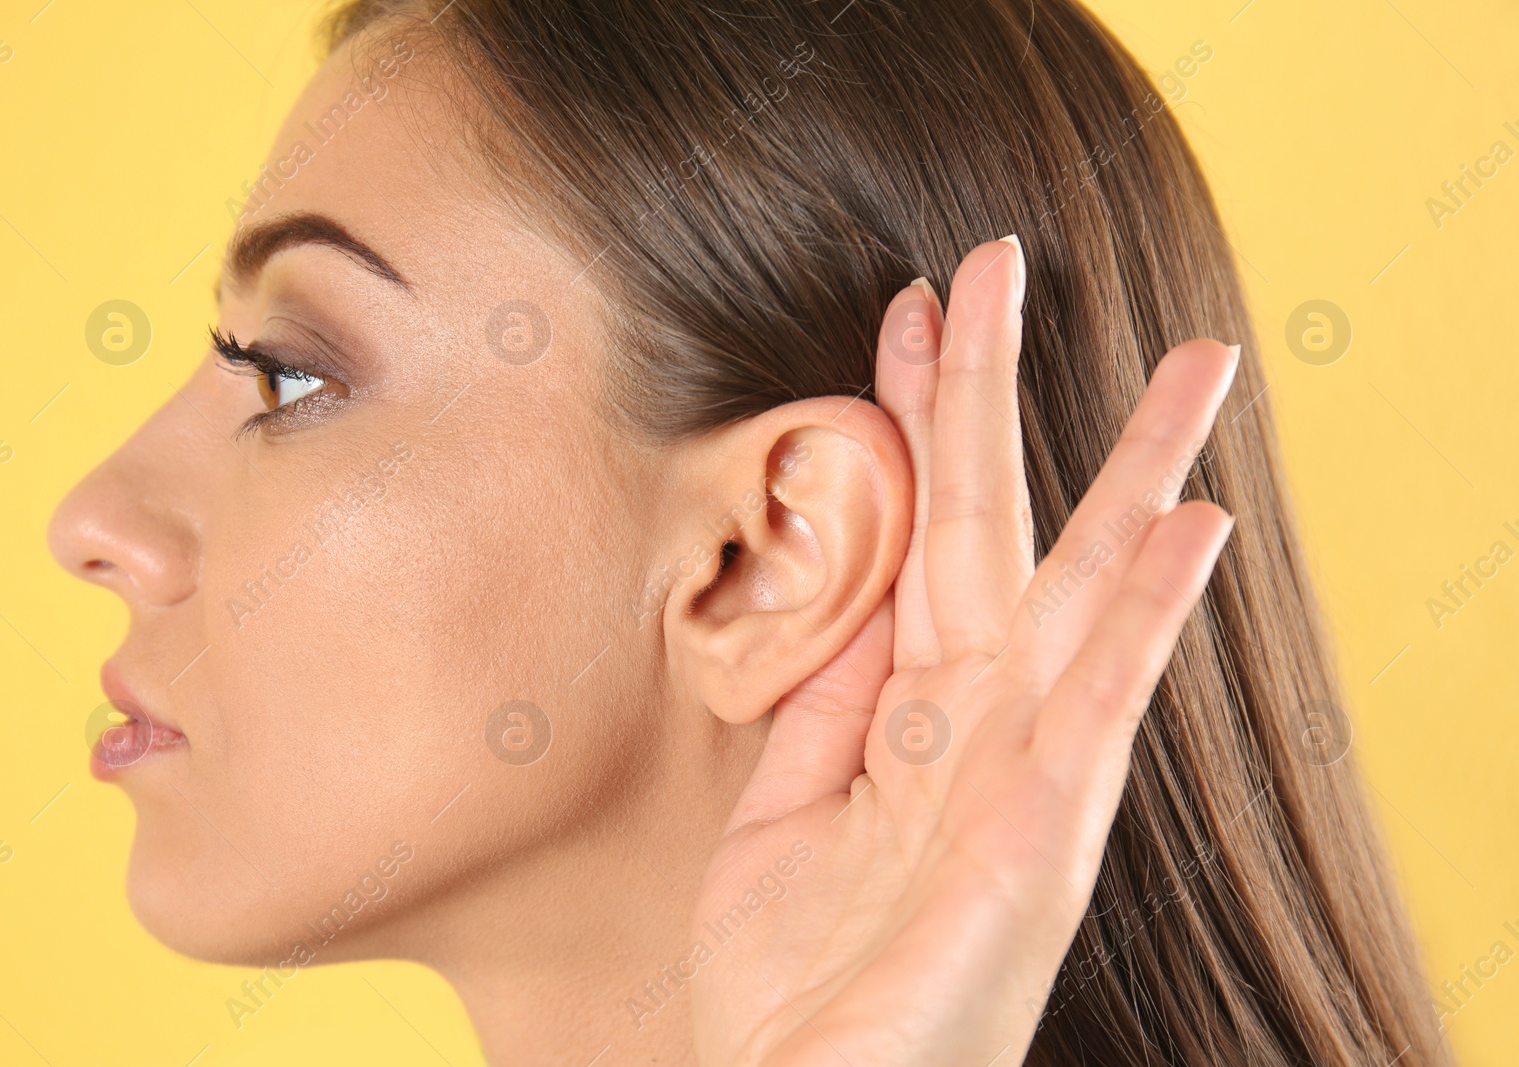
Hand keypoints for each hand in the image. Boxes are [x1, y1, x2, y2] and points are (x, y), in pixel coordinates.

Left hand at [688, 237, 1238, 1065]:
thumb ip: (822, 704)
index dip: (917, 420)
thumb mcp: (785, 813)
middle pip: (1001, 530)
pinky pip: (1096, 715)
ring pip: (1081, 598)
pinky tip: (1191, 529)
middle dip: (1001, 396)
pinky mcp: (1038, 847)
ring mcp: (1021, 782)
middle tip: (1007, 259)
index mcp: (917, 716)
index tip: (906, 308)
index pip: (922, 534)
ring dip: (1134, 478)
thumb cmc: (797, 980)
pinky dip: (1142, 620)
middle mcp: (983, 730)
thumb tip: (836, 593)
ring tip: (1191, 370)